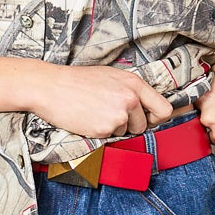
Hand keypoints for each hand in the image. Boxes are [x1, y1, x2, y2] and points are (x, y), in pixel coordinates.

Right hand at [26, 62, 172, 138]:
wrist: (50, 87)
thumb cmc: (77, 81)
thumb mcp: (110, 76)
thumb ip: (130, 90)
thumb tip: (144, 107)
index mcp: (134, 83)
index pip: (163, 109)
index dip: (156, 118)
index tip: (147, 119)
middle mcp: (130, 98)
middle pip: (143, 126)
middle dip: (129, 125)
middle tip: (109, 114)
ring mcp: (118, 115)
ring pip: (125, 132)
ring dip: (112, 128)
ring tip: (95, 112)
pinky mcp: (105, 129)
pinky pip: (110, 137)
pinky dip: (100, 132)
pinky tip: (88, 118)